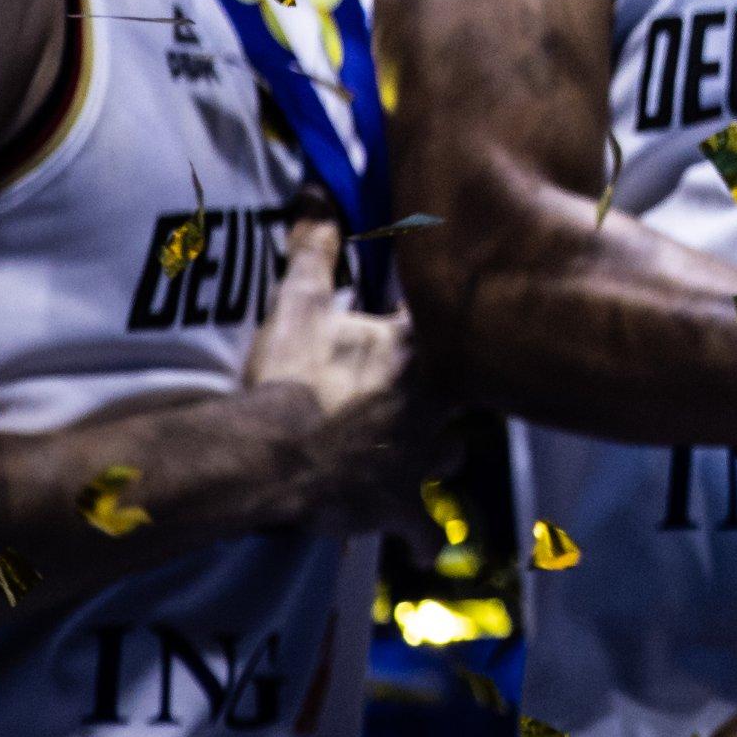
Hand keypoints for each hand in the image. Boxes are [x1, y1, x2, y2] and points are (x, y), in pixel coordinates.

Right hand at [239, 217, 443, 531]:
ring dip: (439, 455)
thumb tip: (317, 189)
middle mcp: (438, 403)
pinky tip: (424, 548)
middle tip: (428, 396)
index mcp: (424, 350)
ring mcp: (421, 457)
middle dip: (451, 397)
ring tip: (424, 455)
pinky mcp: (399, 504)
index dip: (455, 328)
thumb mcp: (300, 304)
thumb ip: (315, 248)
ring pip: (454, 455)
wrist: (268, 451)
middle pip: (468, 396)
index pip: (462, 330)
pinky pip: (424, 528)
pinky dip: (421, 537)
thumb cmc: (287, 375)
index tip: (451, 326)